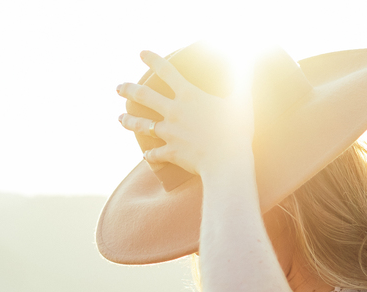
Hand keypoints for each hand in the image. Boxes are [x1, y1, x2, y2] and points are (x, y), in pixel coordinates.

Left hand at [116, 50, 254, 178]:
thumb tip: (247, 57)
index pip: (167, 71)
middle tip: (118, 87)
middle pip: (144, 97)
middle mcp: (174, 112)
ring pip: (141, 125)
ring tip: (120, 118)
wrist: (226, 163)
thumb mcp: (242, 100)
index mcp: (188, 96)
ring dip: (129, 121)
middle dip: (128, 89)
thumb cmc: (236, 131)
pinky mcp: (170, 153)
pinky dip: (150, 155)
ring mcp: (170, 133)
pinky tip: (146, 155)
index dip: (153, 60)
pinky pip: (155, 154)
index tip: (141, 53)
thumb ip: (241, 77)